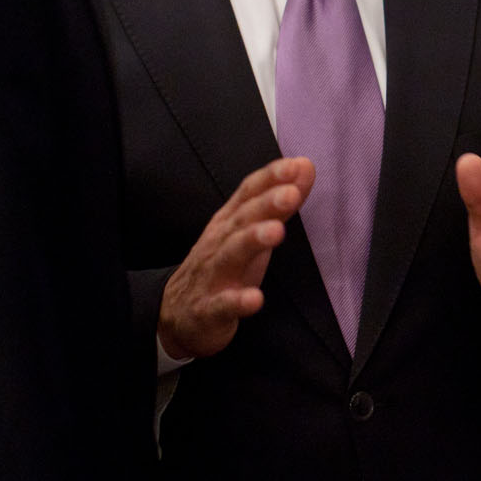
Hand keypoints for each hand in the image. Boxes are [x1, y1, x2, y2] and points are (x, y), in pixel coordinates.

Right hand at [158, 158, 312, 361]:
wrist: (176, 314)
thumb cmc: (222, 266)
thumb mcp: (250, 232)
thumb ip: (279, 203)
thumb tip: (305, 167)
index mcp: (229, 222)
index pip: (248, 193)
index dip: (270, 178)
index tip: (296, 165)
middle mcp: (219, 243)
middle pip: (242, 219)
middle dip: (266, 204)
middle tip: (290, 193)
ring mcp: (212, 276)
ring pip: (231, 254)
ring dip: (252, 241)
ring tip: (276, 231)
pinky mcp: (209, 310)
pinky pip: (222, 305)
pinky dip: (237, 301)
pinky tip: (255, 299)